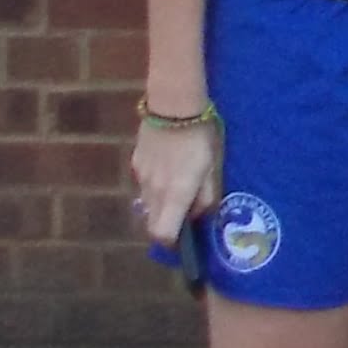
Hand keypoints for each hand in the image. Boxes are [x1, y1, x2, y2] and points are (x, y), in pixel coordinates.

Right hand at [131, 116, 222, 242]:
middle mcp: (154, 191)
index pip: (162, 234)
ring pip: (148, 203)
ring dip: (161, 203)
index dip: (172, 242)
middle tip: (184, 212)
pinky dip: (155, 185)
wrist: (172, 105)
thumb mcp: (212, 167)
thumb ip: (205, 196)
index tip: (184, 239)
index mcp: (175, 195)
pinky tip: (168, 166)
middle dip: (166, 223)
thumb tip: (198, 215)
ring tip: (178, 185)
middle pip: (152, 222)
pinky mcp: (136, 162)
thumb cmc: (199, 137)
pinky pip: (144, 183)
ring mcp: (141, 176)